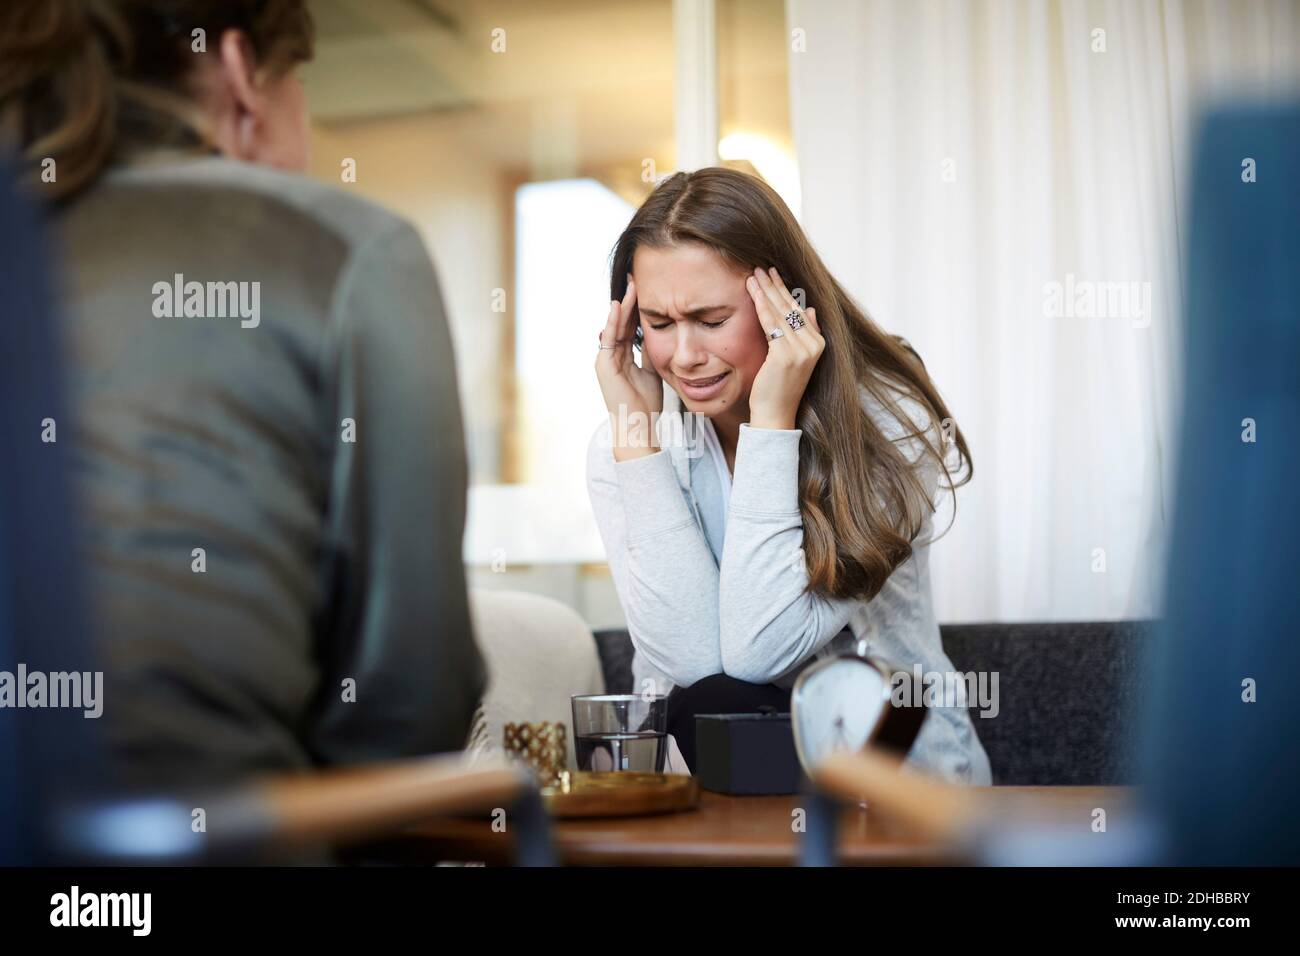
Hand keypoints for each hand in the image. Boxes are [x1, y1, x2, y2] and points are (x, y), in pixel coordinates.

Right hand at [594, 274, 662, 456]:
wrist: (638, 425)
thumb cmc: (646, 404)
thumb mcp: (654, 371)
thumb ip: (653, 353)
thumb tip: (663, 333)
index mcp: (623, 357)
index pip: (630, 327)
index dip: (637, 308)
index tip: (646, 289)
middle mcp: (612, 355)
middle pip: (622, 322)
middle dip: (630, 300)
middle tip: (637, 277)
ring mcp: (606, 359)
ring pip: (615, 326)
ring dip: (623, 304)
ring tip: (631, 284)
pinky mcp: (603, 364)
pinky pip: (609, 337)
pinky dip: (614, 321)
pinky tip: (619, 305)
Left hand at [745, 266, 823, 428]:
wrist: (776, 415)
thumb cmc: (779, 388)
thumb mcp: (795, 358)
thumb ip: (804, 333)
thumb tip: (808, 309)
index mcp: (818, 344)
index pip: (799, 310)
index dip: (785, 291)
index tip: (773, 275)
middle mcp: (813, 345)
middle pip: (790, 308)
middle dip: (774, 286)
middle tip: (761, 268)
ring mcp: (801, 350)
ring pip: (780, 313)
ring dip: (765, 291)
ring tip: (753, 275)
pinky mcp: (785, 355)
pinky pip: (771, 325)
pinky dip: (761, 307)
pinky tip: (754, 293)